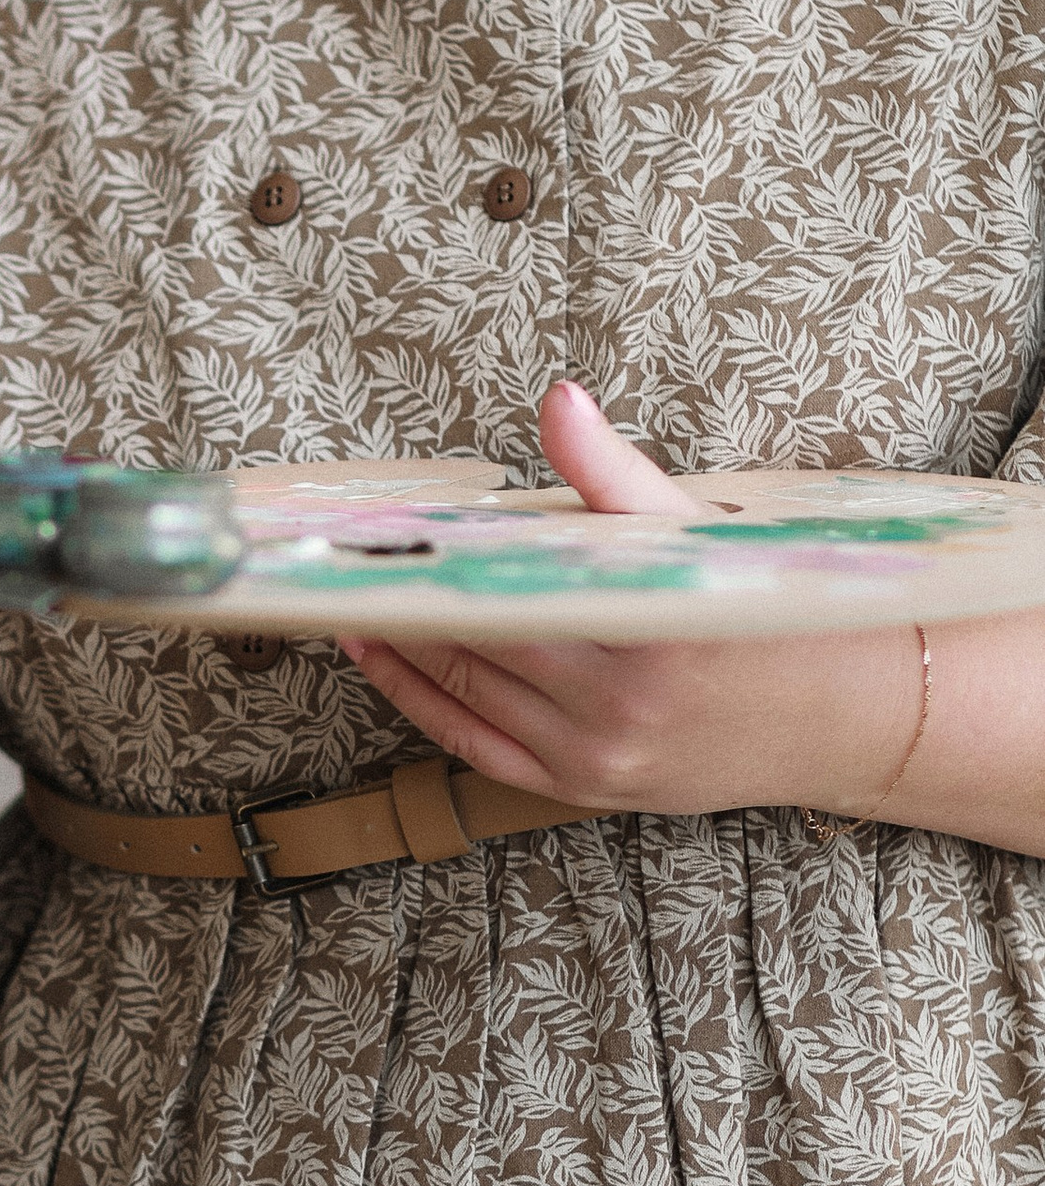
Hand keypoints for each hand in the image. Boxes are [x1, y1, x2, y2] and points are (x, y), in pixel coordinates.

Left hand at [336, 382, 928, 819]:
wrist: (843, 717)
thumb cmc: (771, 610)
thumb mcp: (700, 532)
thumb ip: (618, 474)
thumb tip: (559, 399)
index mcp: (650, 634)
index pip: (510, 586)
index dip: (438, 554)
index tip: (384, 520)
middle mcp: (617, 706)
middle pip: (474, 638)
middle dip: (408, 593)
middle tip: (342, 549)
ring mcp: (595, 756)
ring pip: (464, 690)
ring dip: (399, 641)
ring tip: (348, 592)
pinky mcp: (583, 787)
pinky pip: (475, 744)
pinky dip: (419, 700)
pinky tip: (380, 655)